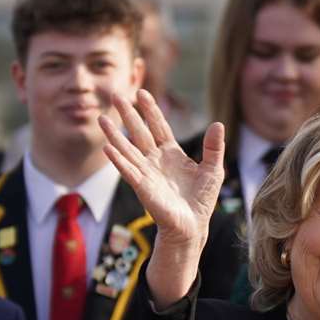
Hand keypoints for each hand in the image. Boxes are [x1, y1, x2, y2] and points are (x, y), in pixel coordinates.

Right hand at [100, 90, 224, 304]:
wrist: (193, 226)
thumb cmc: (201, 200)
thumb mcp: (213, 169)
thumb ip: (214, 147)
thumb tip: (218, 124)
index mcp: (171, 153)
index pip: (158, 126)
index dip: (150, 110)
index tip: (141, 92)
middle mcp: (155, 160)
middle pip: (139, 132)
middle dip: (128, 114)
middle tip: (116, 95)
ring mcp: (147, 173)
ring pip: (128, 149)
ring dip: (114, 135)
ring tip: (102, 119)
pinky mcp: (143, 188)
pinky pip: (128, 171)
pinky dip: (118, 160)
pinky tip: (107, 149)